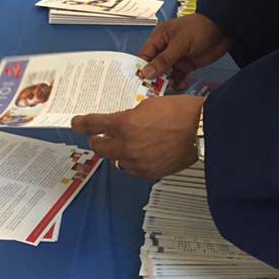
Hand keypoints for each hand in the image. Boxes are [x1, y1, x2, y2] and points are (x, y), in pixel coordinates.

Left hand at [71, 95, 202, 179]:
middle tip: (99, 135)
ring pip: (116, 160)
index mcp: (125, 124)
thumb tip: (124, 123)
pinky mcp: (149, 173)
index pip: (94, 124)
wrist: (202, 130)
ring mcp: (137, 162)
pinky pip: (133, 169)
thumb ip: (132, 115)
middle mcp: (127, 146)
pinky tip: (142, 153)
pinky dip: (133, 161)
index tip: (76, 123)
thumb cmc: (180, 111)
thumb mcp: (150, 104)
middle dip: (96, 140)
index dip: (82, 123)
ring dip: (116, 152)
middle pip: (99, 147)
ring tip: (126, 144)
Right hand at [137, 13, 229, 81]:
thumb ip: (164, 59)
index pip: (145, 55)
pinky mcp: (186, 65)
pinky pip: (177, 77)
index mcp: (160, 37)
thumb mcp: (181, 43)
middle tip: (151, 91)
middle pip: (153, 66)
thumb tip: (146, 73)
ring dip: (166, 82)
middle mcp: (165, 48)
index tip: (139, 83)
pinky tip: (182, 84)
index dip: (141, 68)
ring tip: (168, 89)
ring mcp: (176, 58)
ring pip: (165, 74)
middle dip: (153, 78)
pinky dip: (178, 82)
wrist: (224, 30)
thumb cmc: (199, 29)